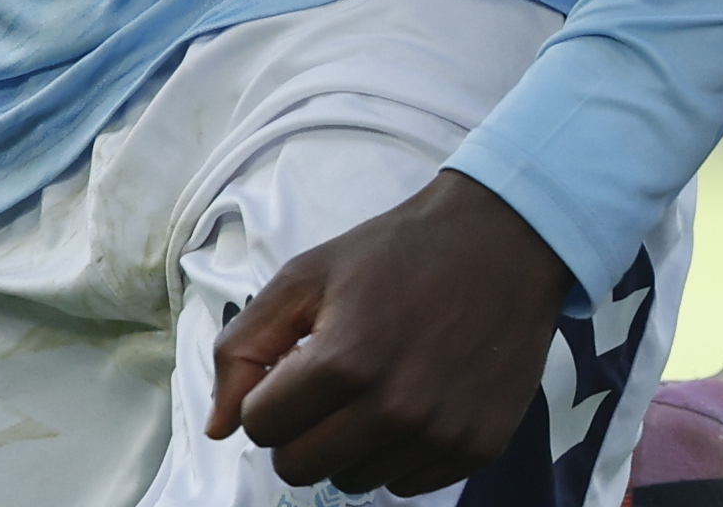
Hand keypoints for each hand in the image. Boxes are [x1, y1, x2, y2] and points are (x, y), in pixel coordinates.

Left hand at [203, 169, 572, 493]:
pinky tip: (416, 399)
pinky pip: (404, 484)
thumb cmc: (398, 252)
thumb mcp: (307, 275)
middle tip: (332, 383)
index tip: (297, 365)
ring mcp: (439, 433)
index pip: (259, 426)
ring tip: (379, 384)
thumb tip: (218, 428)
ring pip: (351, 479)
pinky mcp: (476, 447)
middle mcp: (394, 407)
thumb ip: (244, 347)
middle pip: (297, 467)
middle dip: (300, 427)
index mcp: (345, 360)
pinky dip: (398, 452)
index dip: (269, 394)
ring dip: (350, 442)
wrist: (504, 240)